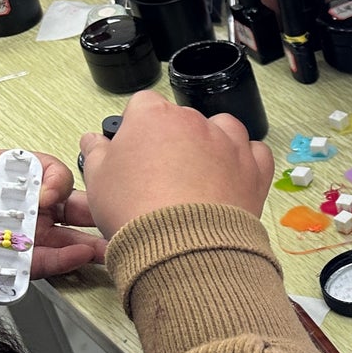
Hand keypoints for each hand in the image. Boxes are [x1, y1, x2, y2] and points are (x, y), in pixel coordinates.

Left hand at [0, 150, 104, 292]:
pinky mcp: (19, 262)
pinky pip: (45, 262)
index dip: (55, 182)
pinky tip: (78, 258)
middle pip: (69, 205)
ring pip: (67, 238)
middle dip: (92, 212)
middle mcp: (25, 206)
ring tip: (105, 247)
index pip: (48, 172)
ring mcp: (26, 235)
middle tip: (108, 218)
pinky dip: (63, 262)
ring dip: (89, 243)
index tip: (46, 196)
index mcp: (10, 177)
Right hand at [79, 90, 273, 239]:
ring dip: (214, 144)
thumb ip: (97, 153)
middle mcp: (196, 123)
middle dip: (174, 140)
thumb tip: (95, 141)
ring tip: (200, 175)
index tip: (135, 148)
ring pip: (224, 130)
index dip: (138, 127)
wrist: (183, 246)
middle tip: (163, 173)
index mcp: (154, 117)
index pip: (143, 105)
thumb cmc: (136, 211)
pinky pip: (256, 153)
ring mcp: (230, 145)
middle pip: (183, 119)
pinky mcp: (255, 171)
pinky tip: (234, 177)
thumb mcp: (98, 180)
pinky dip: (247, 161)